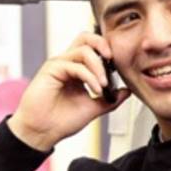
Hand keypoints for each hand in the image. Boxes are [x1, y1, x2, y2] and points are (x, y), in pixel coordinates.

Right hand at [7, 31, 130, 150]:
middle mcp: (68, 63)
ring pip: (84, 50)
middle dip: (103, 45)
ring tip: (104, 85)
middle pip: (86, 38)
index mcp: (77, 69)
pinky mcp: (51, 70)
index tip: (119, 68)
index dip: (107, 53)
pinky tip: (96, 89)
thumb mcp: (94, 108)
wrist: (43, 132)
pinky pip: (75, 65)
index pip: (93, 48)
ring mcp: (59, 65)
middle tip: (113, 60)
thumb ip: (111, 99)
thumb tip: (127, 91)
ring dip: (99, 67)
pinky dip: (90, 76)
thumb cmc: (62, 120)